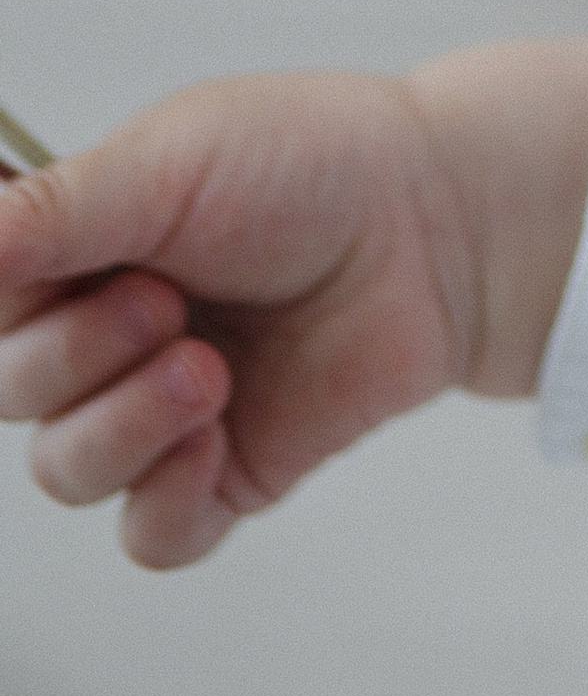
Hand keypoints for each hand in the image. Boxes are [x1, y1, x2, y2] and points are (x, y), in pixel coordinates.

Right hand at [0, 38, 587, 568]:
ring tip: (209, 369)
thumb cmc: (310, 163)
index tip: (53, 275)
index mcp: (76, 247)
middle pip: (14, 392)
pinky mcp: (224, 471)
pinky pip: (150, 535)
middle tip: (167, 302)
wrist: (436, 220)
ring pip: (65, 472)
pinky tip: (213, 441)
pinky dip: (165, 499)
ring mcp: (160, 407)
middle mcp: (105, 330)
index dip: (8, 301)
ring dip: (123, 424)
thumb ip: (53, 212)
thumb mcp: (168, 160)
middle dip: (78, 354)